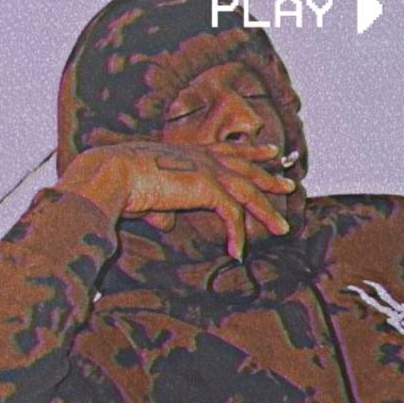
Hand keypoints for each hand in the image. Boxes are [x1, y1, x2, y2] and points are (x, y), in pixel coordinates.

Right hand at [58, 133, 296, 259]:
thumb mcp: (147, 196)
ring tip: (282, 228)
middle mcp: (203, 157)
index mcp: (191, 152)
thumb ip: (161, 208)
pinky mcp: (207, 187)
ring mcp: (208, 170)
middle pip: (247, 167)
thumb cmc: (121, 184)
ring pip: (249, 191)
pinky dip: (237, 235)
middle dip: (270, 176)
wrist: (113, 174)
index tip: (270, 151)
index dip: (251, 151)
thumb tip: (165, 222)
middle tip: (290, 184)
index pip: (229, 149)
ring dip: (267, 211)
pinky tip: (237, 252)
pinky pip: (232, 214)